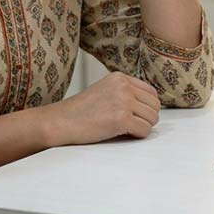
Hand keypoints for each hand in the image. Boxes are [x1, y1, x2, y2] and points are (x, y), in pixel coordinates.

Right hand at [40, 72, 161, 145]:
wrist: (59, 122)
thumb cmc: (79, 112)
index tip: (136, 115)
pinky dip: (138, 136)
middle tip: (131, 125)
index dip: (147, 107)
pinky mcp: (121, 118)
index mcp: (120, 78)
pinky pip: (145, 130)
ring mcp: (123, 101)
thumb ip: (124, 93)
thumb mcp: (104, 91)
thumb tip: (150, 106)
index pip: (151, 92)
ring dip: (142, 127)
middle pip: (155, 105)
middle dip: (146, 118)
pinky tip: (123, 134)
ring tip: (125, 129)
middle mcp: (124, 86)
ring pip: (152, 118)